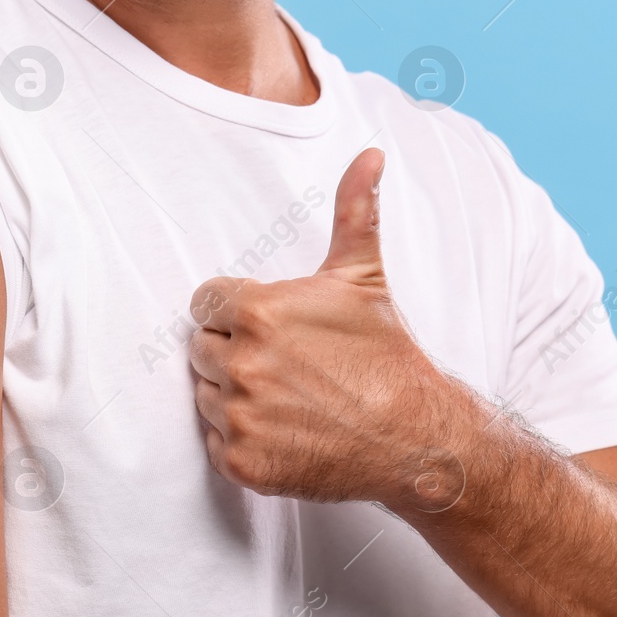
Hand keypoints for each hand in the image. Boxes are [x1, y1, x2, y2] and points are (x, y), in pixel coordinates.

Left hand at [188, 149, 472, 509]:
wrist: (416, 437)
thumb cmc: (386, 353)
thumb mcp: (365, 277)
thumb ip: (354, 211)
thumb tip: (371, 154)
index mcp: (257, 311)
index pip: (206, 301)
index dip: (237, 311)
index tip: (275, 328)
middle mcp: (240, 363)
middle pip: (201, 347)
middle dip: (234, 351)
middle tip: (287, 365)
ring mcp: (239, 416)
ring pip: (205, 394)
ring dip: (234, 395)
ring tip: (289, 397)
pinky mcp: (242, 462)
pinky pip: (214, 442)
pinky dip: (241, 440)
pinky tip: (284, 431)